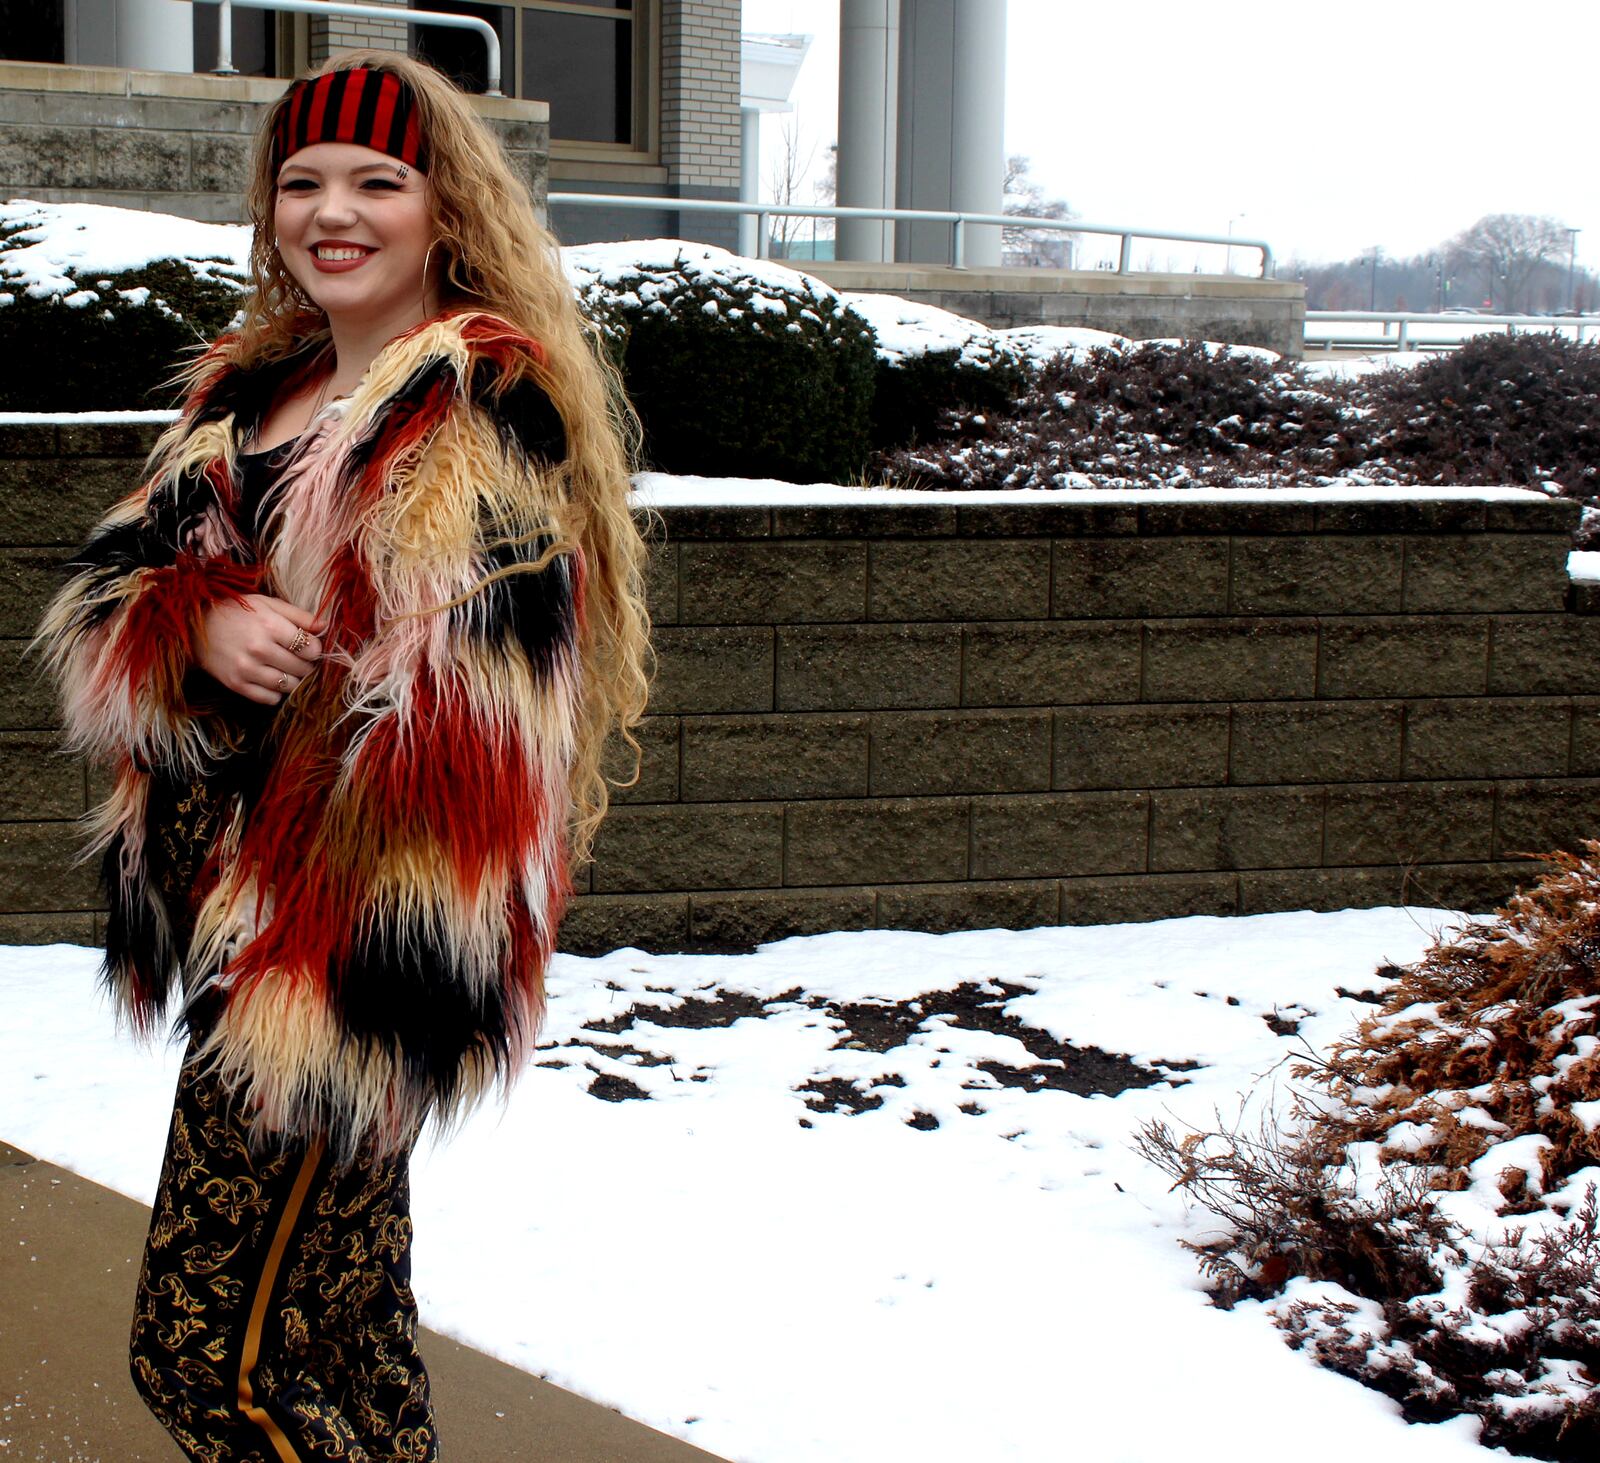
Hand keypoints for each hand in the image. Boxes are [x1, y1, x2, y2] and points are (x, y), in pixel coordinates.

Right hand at [196, 594, 324, 705]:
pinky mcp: (236, 684)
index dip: (315, 649)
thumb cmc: (236, 611)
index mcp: (269, 626)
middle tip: (300, 659)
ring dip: (293, 679)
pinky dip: (276, 692)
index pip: (310, 648)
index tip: (309, 646)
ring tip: (287, 668)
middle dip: (307, 665)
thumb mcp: (267, 604)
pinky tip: (271, 679)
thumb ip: (299, 615)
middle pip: (302, 668)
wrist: (194, 625)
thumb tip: (325, 626)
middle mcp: (259, 649)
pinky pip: (270, 698)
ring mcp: (246, 669)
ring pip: (289, 686)